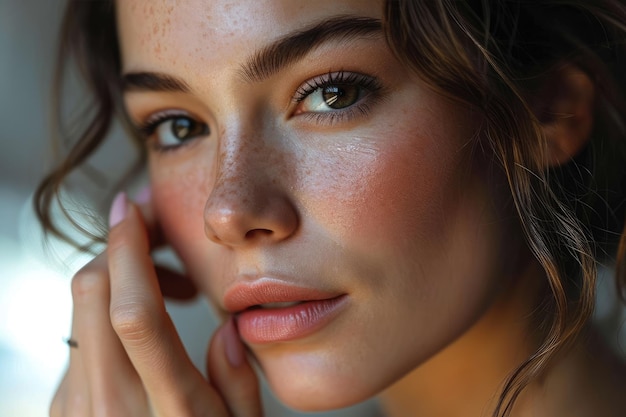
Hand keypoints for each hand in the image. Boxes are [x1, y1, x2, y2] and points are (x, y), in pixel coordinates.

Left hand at [50, 192, 261, 416]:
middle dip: (118, 247)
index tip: (134, 209)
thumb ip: (238, 381)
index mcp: (168, 411)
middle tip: (158, 237)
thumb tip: (228, 326)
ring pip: (80, 310)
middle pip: (91, 294)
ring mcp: (75, 409)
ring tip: (170, 290)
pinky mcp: (60, 410)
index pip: (135, 312)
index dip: (129, 250)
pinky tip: (142, 330)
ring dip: (117, 279)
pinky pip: (77, 339)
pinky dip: (106, 313)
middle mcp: (108, 406)